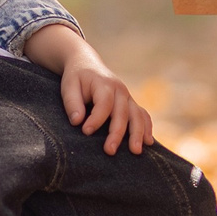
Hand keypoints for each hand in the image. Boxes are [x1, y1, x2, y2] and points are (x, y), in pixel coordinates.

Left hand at [24, 24, 152, 154]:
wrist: (87, 63)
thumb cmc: (77, 78)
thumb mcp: (68, 86)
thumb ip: (72, 103)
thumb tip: (77, 121)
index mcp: (104, 84)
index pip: (103, 103)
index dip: (96, 119)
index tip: (85, 132)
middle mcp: (120, 90)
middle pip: (122, 113)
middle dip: (117, 133)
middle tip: (110, 151)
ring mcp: (128, 97)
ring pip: (137, 115)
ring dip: (138, 134)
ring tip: (136, 152)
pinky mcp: (131, 103)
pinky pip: (143, 115)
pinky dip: (147, 128)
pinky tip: (148, 142)